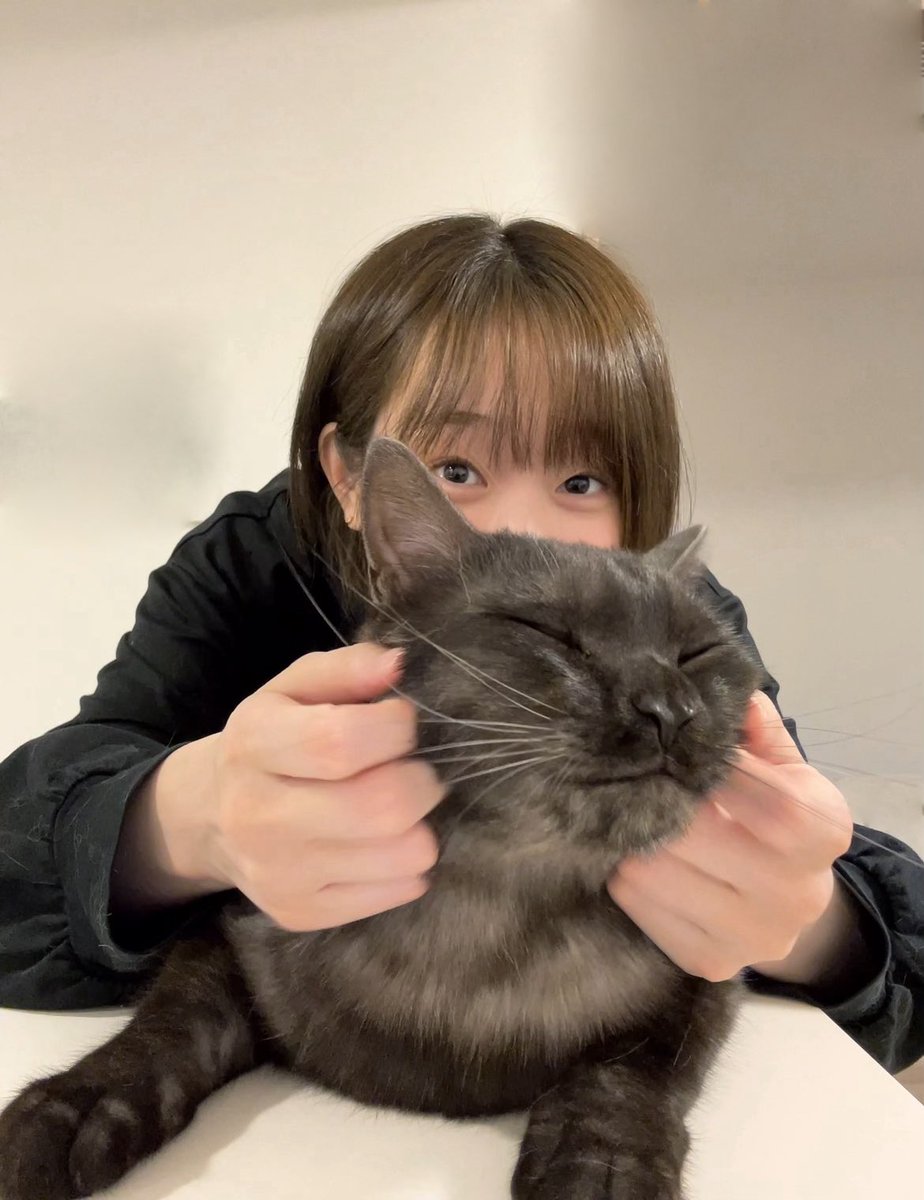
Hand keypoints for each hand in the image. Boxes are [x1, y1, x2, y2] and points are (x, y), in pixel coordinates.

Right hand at [115, 643, 443, 931]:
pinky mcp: (299, 912)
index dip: (395, 729)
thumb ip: (349, 668)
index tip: (401, 722)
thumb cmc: (274, 739)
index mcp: (254, 743)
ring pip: (401, 854)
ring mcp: (277, 873)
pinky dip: (407, 864)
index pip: (341, 742)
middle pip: (381, 807)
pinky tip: (384, 842)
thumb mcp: (296, 688)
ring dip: (420, 824)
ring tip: (399, 806)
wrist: (210, 816)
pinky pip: (396, 892)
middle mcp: (257, 814)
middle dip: (421, 781)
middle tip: (414, 770)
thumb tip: (397, 665)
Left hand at [607, 692, 854, 983]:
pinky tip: (634, 856)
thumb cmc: (777, 817)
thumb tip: (727, 687)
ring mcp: (752, 936)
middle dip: (654, 801)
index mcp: (821, 831)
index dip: (707, 768)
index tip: (671, 750)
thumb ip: (755, 730)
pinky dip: (626, 877)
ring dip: (630, 838)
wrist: (790, 902)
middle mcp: (796, 893)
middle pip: (694, 833)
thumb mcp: (783, 769)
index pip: (760, 794)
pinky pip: (640, 907)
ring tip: (628, 816)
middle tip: (631, 778)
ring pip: (653, 872)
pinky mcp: (710, 961)